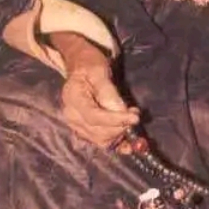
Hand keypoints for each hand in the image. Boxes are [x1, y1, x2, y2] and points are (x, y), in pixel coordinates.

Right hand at [51, 32, 138, 147]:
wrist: (81, 66)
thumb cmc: (90, 65)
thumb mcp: (99, 71)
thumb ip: (107, 91)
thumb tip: (119, 110)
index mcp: (73, 99)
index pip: (94, 116)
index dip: (116, 120)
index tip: (135, 117)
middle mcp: (72, 116)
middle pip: (98, 131)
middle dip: (121, 126)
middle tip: (136, 114)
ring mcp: (77, 125)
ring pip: (101, 140)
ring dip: (120, 134)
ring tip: (131, 119)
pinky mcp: (85, 130)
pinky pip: (102, 142)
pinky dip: (117, 143)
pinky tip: (129, 143)